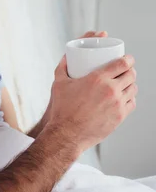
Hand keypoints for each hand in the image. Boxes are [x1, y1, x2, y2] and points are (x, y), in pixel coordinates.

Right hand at [43, 31, 137, 153]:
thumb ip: (62, 68)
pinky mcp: (120, 116)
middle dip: (130, 70)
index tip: (127, 58)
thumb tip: (65, 58)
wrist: (67, 133)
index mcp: (97, 79)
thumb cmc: (62, 109)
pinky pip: (132, 103)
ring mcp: (117, 104)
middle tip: (124, 70)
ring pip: (133, 89)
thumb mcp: (59, 84)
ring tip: (124, 83)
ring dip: (131, 83)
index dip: (128, 59)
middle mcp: (111, 90)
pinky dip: (129, 97)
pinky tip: (123, 96)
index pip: (123, 64)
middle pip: (131, 75)